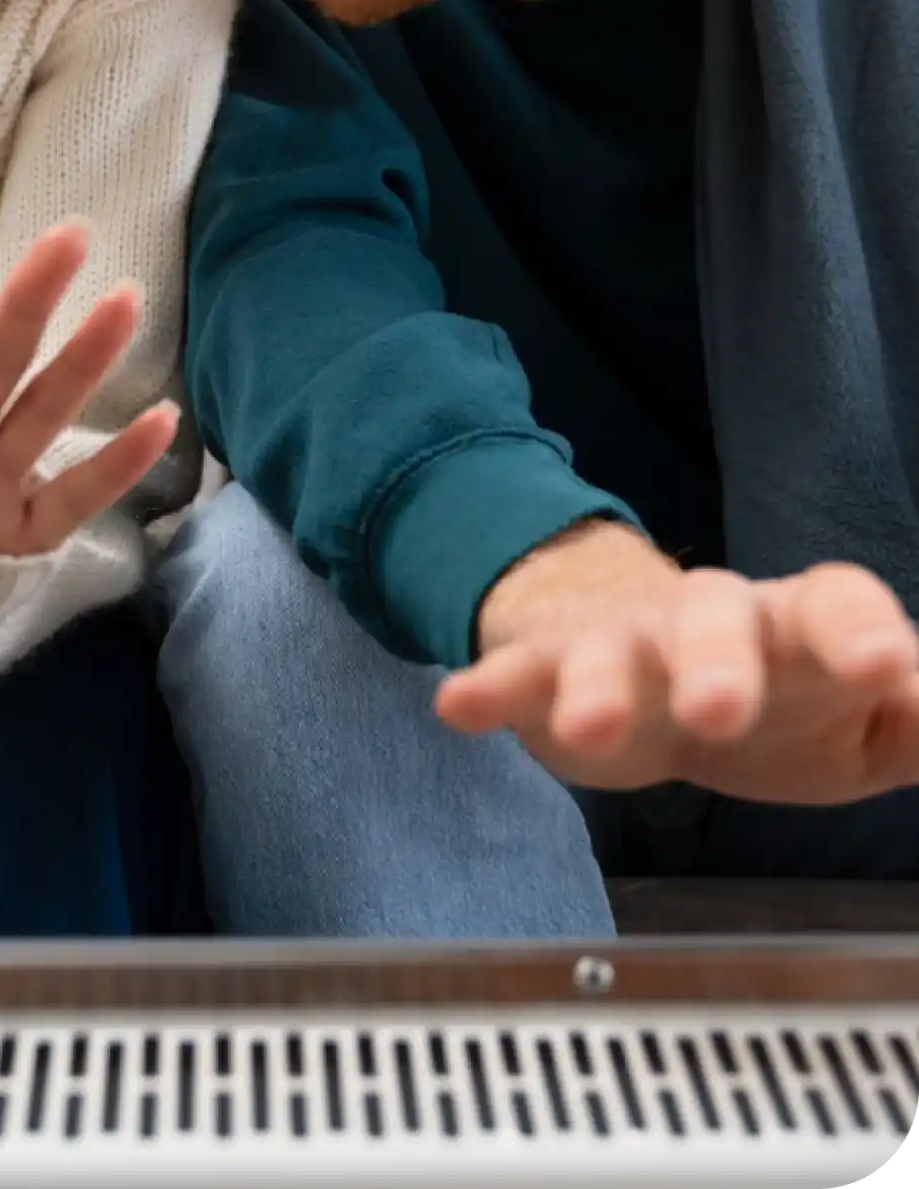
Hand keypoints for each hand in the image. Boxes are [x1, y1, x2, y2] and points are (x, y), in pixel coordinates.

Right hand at [435, 520, 918, 804]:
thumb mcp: (862, 725)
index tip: (890, 669)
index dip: (860, 631)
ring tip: (592, 730)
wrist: (652, 665)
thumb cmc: (779, 693)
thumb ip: (917, 723)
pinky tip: (458, 707)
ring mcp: (624, 642)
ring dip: (596, 685)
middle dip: (717, 661)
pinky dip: (489, 687)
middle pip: (714, 616)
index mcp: (798, 628)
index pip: (833, 602)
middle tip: (720, 712)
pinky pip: (517, 674)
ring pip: (608, 650)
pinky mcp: (552, 671)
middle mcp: (709, 620)